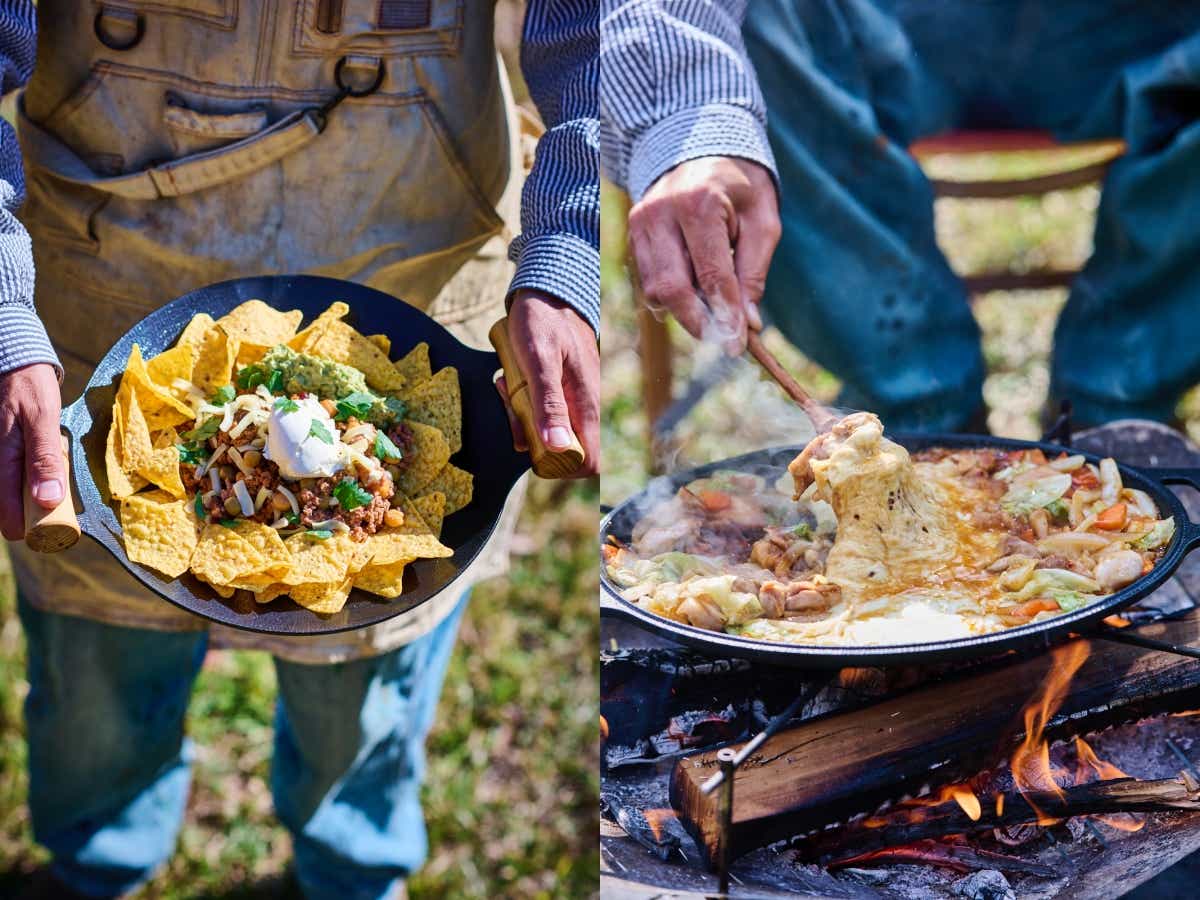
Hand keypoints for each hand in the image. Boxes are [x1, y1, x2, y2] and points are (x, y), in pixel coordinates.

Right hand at [0, 363, 65, 539]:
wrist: (15, 364)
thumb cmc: (30, 389)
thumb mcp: (44, 420)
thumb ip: (45, 459)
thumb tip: (48, 500)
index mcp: (2, 458)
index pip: (6, 511)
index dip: (22, 526)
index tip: (40, 532)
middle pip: (5, 505)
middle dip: (26, 512)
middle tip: (48, 509)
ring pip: (7, 491)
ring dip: (26, 497)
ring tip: (44, 490)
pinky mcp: (1, 452)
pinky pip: (9, 477)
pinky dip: (23, 482)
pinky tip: (37, 475)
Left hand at [495, 290, 598, 477]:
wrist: (546, 287)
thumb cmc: (542, 319)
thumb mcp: (539, 360)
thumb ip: (548, 404)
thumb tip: (557, 448)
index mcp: (585, 402)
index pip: (587, 460)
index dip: (560, 467)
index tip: (532, 449)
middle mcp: (582, 404)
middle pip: (559, 448)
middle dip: (529, 436)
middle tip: (511, 407)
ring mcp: (571, 396)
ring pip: (545, 428)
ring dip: (520, 416)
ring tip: (507, 386)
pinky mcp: (559, 387)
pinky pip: (539, 408)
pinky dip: (520, 400)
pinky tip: (510, 379)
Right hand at [628, 156, 780, 354]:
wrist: (700, 148)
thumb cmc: (740, 187)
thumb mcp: (763, 222)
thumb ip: (754, 272)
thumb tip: (748, 323)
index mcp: (699, 204)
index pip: (711, 276)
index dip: (725, 316)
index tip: (737, 346)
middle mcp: (661, 213)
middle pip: (673, 289)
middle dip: (699, 322)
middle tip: (722, 338)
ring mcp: (640, 223)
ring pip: (655, 290)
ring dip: (684, 311)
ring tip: (712, 308)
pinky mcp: (632, 234)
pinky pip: (648, 281)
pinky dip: (671, 296)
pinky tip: (693, 289)